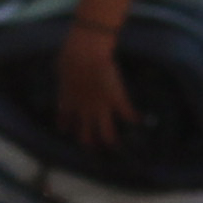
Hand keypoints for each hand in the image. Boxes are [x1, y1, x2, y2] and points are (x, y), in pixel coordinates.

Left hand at [54, 15, 137, 147]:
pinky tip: (140, 121)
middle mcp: (84, 110)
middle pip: (85, 136)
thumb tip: (61, 65)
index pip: (65, 121)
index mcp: (68, 101)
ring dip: (112, 139)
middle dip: (90, 143)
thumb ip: (64, 71)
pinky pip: (128, 114)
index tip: (67, 129)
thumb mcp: (62, 65)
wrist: (85, 55)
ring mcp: (101, 108)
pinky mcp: (116, 99)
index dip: (67, 127)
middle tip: (93, 147)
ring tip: (117, 146)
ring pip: (107, 133)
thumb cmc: (70, 55)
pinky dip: (134, 118)